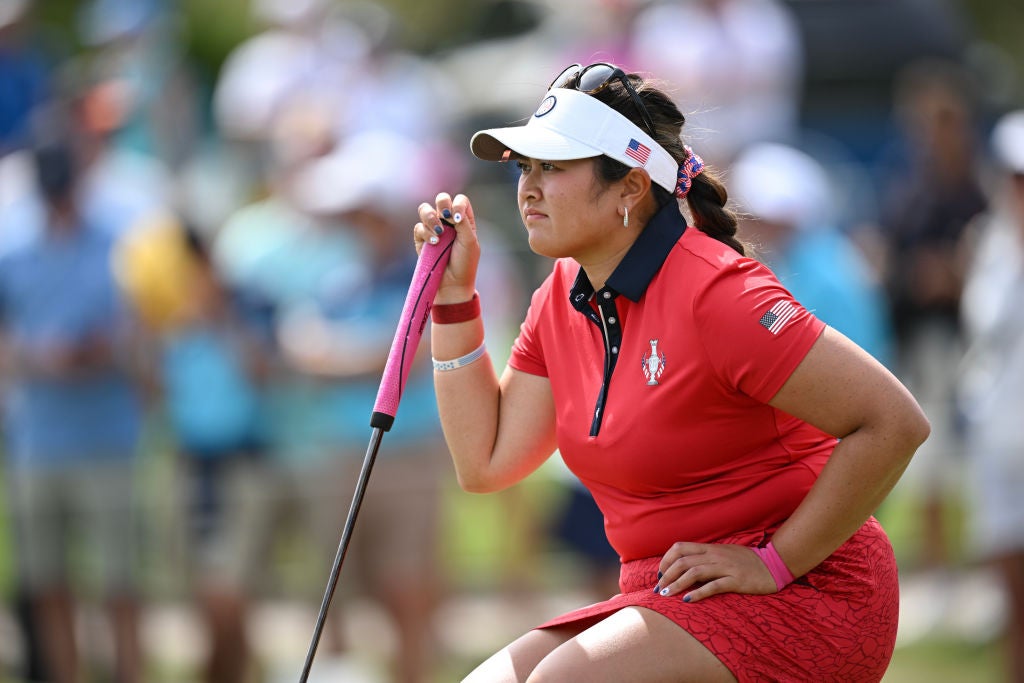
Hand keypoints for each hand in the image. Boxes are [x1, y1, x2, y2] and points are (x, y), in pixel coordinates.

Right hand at [414, 192, 479, 303]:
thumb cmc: (465, 263)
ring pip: (425, 210)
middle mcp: (448, 222)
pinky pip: (419, 228)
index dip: (457, 204)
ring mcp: (434, 229)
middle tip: (445, 215)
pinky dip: (426, 233)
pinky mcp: (421, 240)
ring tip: (438, 232)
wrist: (452, 284)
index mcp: (463, 220)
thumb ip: (463, 223)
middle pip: (441, 199)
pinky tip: (434, 243)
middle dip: (442, 203)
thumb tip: (451, 211)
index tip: (457, 220)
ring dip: (431, 217)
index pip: (459, 200)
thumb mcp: (469, 241)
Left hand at [654, 542, 777, 602]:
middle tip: (659, 588)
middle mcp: (715, 555)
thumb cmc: (746, 561)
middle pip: (683, 561)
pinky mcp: (736, 580)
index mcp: (710, 548)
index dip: (666, 560)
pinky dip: (698, 593)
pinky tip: (688, 600)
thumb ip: (705, 558)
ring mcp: (726, 567)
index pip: (680, 547)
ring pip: (694, 572)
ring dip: (677, 584)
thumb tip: (683, 568)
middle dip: (666, 575)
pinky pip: (714, 586)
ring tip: (666, 595)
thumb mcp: (723, 554)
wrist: (774, 564)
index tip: (660, 573)